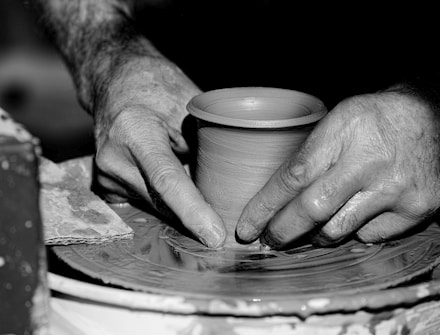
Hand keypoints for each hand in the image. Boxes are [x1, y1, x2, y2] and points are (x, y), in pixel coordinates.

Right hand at [93, 56, 225, 247]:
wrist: (115, 84)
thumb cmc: (157, 88)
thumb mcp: (189, 105)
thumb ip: (206, 141)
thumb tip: (234, 183)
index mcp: (134, 130)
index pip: (166, 180)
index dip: (193, 211)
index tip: (215, 236)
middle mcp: (113, 158)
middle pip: (162, 203)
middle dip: (196, 220)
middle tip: (228, 230)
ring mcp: (105, 176)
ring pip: (155, 208)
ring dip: (182, 211)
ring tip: (204, 203)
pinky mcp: (105, 187)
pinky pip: (145, 204)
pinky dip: (167, 205)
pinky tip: (181, 196)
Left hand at [236, 92, 439, 247]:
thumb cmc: (389, 117)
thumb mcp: (347, 116)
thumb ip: (317, 150)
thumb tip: (282, 191)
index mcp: (346, 129)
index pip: (293, 175)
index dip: (264, 206)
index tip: (246, 227)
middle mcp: (368, 160)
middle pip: (311, 210)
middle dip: (282, 231)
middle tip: (268, 241)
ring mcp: (393, 189)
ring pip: (337, 230)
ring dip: (314, 237)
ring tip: (305, 234)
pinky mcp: (414, 211)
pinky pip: (368, 236)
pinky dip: (353, 233)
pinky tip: (351, 220)